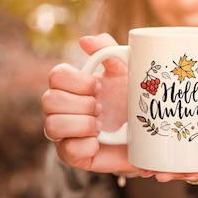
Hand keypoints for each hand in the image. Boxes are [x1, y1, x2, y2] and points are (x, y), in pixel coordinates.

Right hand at [41, 33, 138, 173]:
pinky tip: (99, 142)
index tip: (99, 86)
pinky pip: (66, 151)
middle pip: (48, 100)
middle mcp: (63, 109)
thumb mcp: (127, 71)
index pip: (55, 76)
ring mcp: (66, 133)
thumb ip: (109, 51)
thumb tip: (85, 41)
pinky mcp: (74, 156)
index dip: (77, 81)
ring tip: (101, 125)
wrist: (149, 134)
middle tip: (101, 107)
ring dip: (81, 124)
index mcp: (73, 86)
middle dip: (80, 103)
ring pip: (51, 126)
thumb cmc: (134, 99)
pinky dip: (86, 145)